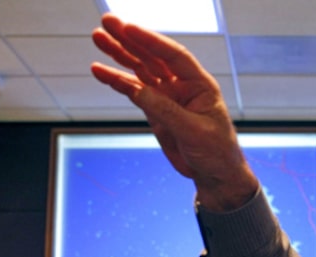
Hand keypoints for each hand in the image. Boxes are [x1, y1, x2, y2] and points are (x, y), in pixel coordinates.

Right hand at [91, 13, 257, 211]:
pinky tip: (100, 70)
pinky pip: (133, 91)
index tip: (128, 28)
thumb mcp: (194, 132)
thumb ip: (166, 111)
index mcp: (199, 85)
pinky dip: (116, 80)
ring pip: (140, 70)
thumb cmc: (217, 152)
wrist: (215, 175)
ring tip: (98, 38)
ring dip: (119, 54)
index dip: (151, 41)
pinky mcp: (155, 110)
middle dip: (129, 39)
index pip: (173, 56)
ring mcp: (167, 97)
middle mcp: (182, 86)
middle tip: (107, 22)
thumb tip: (138, 91)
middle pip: (152, 56)